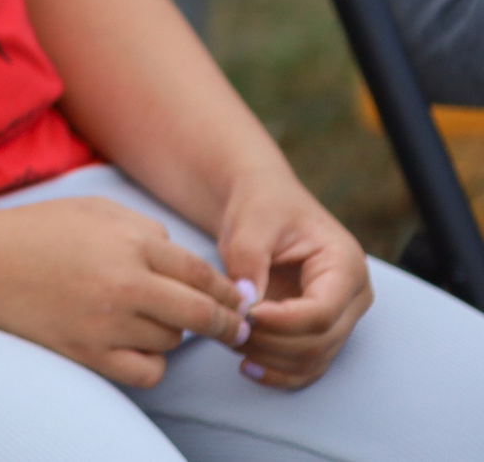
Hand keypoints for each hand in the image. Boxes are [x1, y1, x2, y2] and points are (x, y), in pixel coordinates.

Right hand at [0, 197, 243, 386]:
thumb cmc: (32, 230)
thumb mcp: (91, 210)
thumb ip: (144, 229)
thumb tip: (182, 258)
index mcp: (128, 242)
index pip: (200, 272)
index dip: (225, 290)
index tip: (235, 302)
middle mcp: (124, 283)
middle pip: (201, 313)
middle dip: (224, 323)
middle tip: (231, 328)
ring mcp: (106, 322)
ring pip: (172, 341)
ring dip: (171, 334)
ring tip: (148, 321)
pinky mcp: (88, 352)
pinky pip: (147, 371)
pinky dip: (150, 363)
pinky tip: (135, 347)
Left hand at [215, 172, 370, 388]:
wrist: (264, 205)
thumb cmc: (262, 206)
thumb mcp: (252, 221)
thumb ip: (249, 259)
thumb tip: (246, 303)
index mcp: (345, 264)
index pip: (322, 311)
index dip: (281, 321)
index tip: (244, 313)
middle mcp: (352, 297)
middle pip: (319, 341)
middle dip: (269, 342)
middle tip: (227, 326)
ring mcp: (340, 318)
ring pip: (312, 360)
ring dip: (268, 358)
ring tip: (229, 338)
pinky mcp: (320, 332)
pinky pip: (307, 367)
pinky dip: (278, 373)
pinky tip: (245, 366)